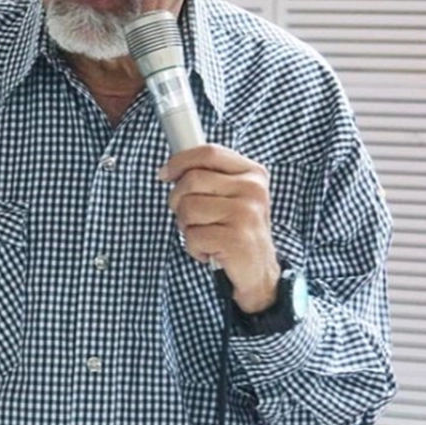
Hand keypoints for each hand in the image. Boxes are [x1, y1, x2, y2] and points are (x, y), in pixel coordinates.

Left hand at [159, 144, 279, 313]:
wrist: (259, 272)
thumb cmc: (237, 230)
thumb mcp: (232, 196)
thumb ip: (209, 177)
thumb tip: (172, 168)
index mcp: (253, 173)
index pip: (209, 152)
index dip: (180, 161)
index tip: (165, 174)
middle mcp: (253, 190)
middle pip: (192, 180)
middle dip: (178, 200)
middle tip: (189, 216)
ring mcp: (246, 214)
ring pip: (188, 208)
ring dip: (186, 226)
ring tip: (205, 234)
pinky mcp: (236, 239)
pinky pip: (192, 236)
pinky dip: (193, 247)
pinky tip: (210, 250)